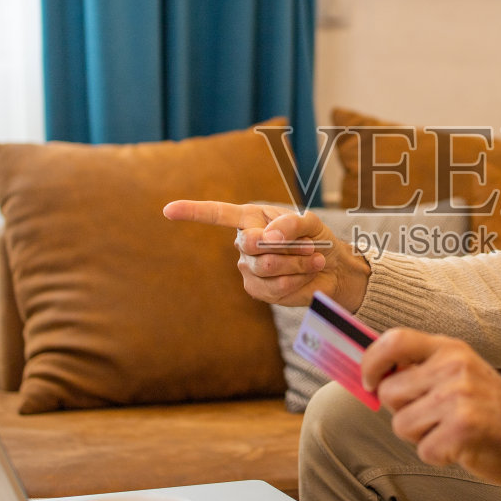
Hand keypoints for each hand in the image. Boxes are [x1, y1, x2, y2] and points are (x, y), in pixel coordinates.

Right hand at [161, 200, 370, 309]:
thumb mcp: (310, 224)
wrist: (332, 270)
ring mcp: (249, 268)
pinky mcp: (258, 290)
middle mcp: (245, 242)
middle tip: (309, 246)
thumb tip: (266, 237)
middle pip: (251, 244)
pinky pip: (275, 286)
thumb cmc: (318, 240)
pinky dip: (296, 280)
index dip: (193, 212)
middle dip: (285, 246)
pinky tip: (305, 276)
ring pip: (266, 266)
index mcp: (252, 219)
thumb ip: (290, 224)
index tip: (168, 210)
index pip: (217, 214)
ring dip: (296, 264)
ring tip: (312, 260)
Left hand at [363, 328, 500, 486]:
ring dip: (420, 436)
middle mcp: (453, 367)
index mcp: (450, 349)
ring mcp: (459, 397)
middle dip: (402, 411)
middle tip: (434, 416)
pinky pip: (423, 450)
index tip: (369, 382)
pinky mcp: (463, 429)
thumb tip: (372, 376)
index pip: (393, 341)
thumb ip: (422, 369)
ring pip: (401, 424)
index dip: (371, 362)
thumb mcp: (461, 372)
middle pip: (389, 392)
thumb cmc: (492, 409)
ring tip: (451, 430)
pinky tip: (462, 446)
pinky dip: (438, 455)